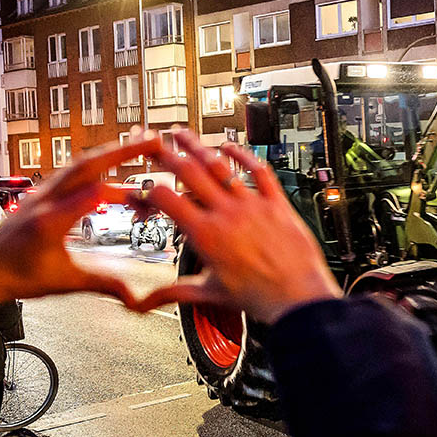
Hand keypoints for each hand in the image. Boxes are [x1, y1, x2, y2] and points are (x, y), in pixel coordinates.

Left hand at [0, 134, 161, 324]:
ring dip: (112, 153)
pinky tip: (110, 162)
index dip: (127, 195)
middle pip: (88, 165)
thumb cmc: (17, 276)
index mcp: (50, 222)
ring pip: (80, 164)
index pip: (95, 194)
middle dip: (124, 151)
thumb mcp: (66, 282)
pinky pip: (72, 171)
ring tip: (140, 144)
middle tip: (154, 141)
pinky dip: (97, 162)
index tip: (150, 205)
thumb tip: (135, 296)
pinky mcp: (43, 194)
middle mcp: (45, 200)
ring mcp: (42, 193)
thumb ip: (104, 284)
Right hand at [132, 130, 341, 323]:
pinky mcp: (276, 203)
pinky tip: (229, 145)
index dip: (146, 191)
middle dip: (165, 154)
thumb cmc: (257, 297)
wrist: (296, 297)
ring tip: (181, 134)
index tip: (140, 190)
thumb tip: (144, 303)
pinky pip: (258, 172)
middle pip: (189, 172)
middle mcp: (226, 213)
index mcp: (205, 234)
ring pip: (220, 166)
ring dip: (198, 147)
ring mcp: (252, 205)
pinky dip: (242, 155)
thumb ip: (172, 292)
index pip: (165, 198)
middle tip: (151, 143)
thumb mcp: (209, 293)